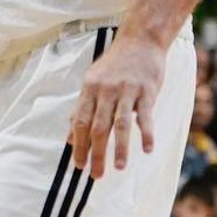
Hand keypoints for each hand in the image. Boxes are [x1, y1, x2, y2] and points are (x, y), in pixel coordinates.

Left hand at [69, 29, 165, 177]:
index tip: (79, 166)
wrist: (140, 40)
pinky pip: (146, 115)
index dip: (78, 145)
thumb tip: (69, 138)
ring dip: (120, 148)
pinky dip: (147, 133)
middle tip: (96, 175)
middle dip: (96, 154)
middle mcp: (106, 91)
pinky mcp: (147, 90)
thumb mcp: (93, 82)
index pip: (80, 122)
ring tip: (119, 168)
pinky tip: (148, 149)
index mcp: (90, 89)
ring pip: (121, 124)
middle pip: (98, 127)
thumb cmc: (115, 65)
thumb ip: (82, 109)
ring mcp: (127, 90)